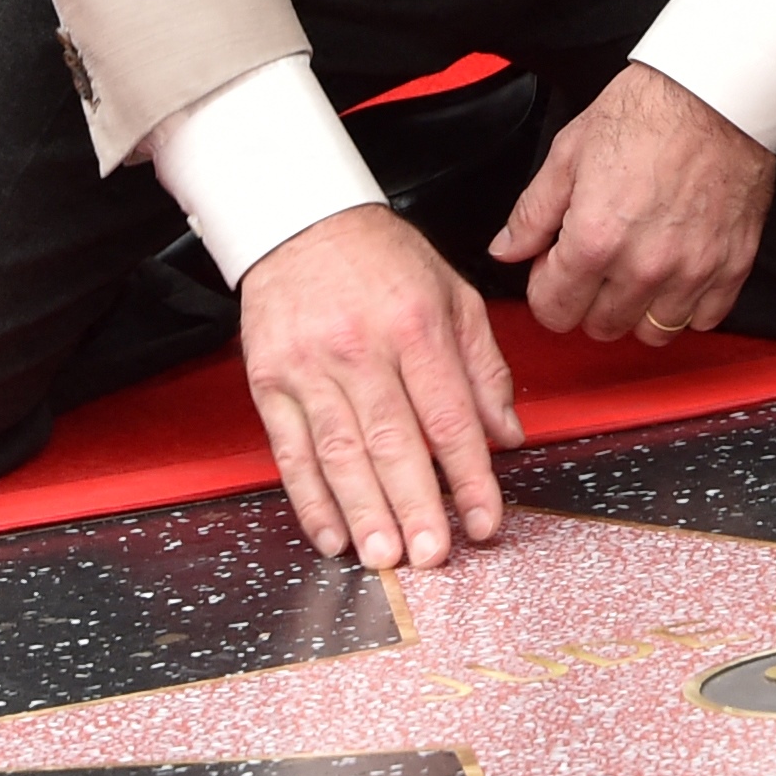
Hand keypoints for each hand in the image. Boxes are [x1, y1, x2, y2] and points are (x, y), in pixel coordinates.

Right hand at [238, 205, 522, 568]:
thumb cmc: (381, 258)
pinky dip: (309, 498)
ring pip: (339, 452)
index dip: (469, 476)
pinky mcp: (269, 380)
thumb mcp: (452, 293)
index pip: (448, 415)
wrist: (299, 219)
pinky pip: (290, 450)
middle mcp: (360, 348)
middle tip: (432, 555)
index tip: (483, 521)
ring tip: (383, 556)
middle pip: (392, 441)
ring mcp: (309, 367)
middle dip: (415, 505)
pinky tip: (330, 533)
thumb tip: (506, 435)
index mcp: (415, 326)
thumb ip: (483, 367)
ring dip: (363, 512)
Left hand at [491, 63, 774, 345]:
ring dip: (637, 309)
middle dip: (588, 301)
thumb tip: (507, 250)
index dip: (547, 288)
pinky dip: (687, 307)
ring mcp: (691, 271)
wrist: (717, 93)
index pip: (553, 311)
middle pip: (601, 327)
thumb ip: (532, 212)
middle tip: (598, 261)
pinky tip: (676, 273)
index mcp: (594, 239)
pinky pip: (703, 320)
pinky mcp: (730, 266)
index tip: (557, 267)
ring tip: (637, 271)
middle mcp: (643, 266)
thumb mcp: (569, 152)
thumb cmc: (648, 113)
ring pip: (652, 333)